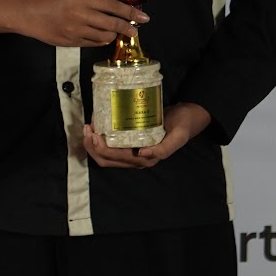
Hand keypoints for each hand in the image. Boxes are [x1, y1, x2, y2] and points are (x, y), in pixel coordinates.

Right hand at [0, 0, 147, 46]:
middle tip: (135, 30)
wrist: (26, 12)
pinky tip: (100, 37)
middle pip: (113, 25)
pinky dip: (99, 40)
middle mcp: (82, 14)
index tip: (144, 18)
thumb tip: (113, 10)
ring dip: (113, 36)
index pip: (114, 7)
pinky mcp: (71, 42)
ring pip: (104, 37)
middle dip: (128, 28)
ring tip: (116, 33)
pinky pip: (92, 43)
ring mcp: (76, 30)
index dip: (131, 13)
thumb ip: (91, 2)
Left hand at [82, 102, 211, 168]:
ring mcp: (132, 151)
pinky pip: (111, 145)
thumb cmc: (183, 124)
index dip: (102, 149)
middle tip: (87, 129)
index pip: (117, 158)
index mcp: (147, 159)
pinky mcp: (131, 142)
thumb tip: (142, 154)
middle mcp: (137, 158)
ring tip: (88, 128)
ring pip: (105, 155)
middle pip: (106, 159)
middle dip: (92, 147)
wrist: (187, 116)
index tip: (94, 134)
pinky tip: (97, 125)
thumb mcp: (179, 135)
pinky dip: (100, 138)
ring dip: (93, 144)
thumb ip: (165, 148)